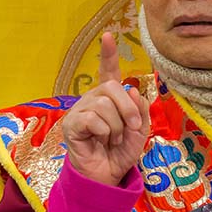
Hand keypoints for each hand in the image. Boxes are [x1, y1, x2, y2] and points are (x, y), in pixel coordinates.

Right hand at [61, 32, 149, 186]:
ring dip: (116, 127)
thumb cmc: (120, 152)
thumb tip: (132, 92)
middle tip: (132, 129)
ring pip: (105, 105)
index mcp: (109, 98)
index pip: (108, 71)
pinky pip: (93, 118)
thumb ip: (139, 109)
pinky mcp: (72, 124)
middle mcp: (93, 99)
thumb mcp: (139, 130)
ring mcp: (81, 110)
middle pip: (113, 87)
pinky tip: (100, 141)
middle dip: (128, 110)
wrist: (107, 176)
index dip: (108, 54)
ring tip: (112, 140)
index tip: (108, 35)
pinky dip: (104, 132)